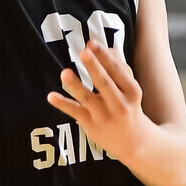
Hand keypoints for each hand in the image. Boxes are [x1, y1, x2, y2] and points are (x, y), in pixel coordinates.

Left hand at [46, 41, 145, 163]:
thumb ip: (119, 67)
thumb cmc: (128, 107)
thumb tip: (106, 48)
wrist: (134, 141)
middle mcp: (119, 104)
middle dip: (94, 67)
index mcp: (131, 90)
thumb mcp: (130, 88)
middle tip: (83, 52)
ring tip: (64, 73)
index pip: (117, 71)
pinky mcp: (91, 125)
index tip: (92, 43)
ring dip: (75, 85)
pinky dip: (63, 104)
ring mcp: (104, 116)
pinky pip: (75, 112)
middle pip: (105, 83)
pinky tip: (51, 96)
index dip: (104, 56)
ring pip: (88, 98)